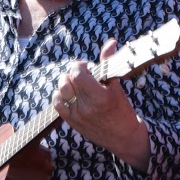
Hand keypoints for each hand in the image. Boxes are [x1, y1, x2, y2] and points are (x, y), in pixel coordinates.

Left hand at [53, 38, 151, 170]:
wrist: (123, 137)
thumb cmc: (122, 109)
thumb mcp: (117, 86)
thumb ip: (108, 63)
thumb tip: (111, 42)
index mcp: (100, 97)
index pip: (77, 74)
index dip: (80, 66)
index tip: (88, 67)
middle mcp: (86, 107)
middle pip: (68, 80)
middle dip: (74, 72)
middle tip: (84, 75)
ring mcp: (77, 115)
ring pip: (60, 90)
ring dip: (66, 82)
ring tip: (76, 83)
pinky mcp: (72, 122)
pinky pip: (57, 104)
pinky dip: (59, 95)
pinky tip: (69, 93)